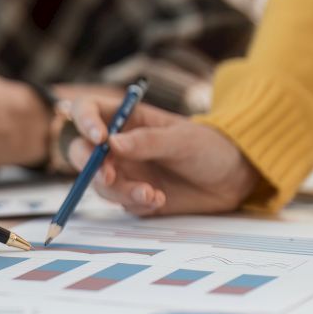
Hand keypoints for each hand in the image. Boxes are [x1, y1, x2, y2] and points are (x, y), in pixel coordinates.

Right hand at [65, 97, 259, 215]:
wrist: (232, 179)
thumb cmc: (209, 147)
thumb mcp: (182, 140)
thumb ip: (147, 142)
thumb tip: (111, 143)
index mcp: (125, 119)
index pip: (87, 110)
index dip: (84, 121)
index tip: (99, 139)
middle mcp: (117, 144)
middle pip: (80, 151)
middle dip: (90, 166)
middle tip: (109, 177)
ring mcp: (123, 171)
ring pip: (98, 183)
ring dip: (119, 191)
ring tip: (151, 194)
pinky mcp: (132, 195)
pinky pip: (120, 202)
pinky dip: (135, 203)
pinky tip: (159, 200)